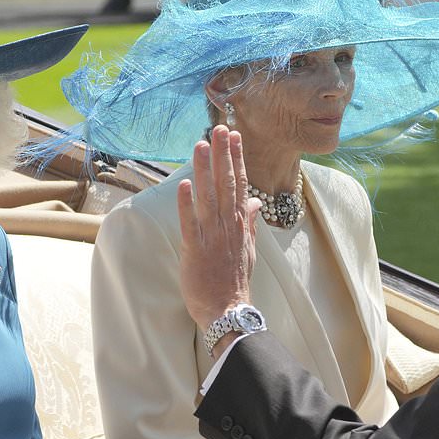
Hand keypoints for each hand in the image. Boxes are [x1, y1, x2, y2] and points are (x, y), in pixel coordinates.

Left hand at [177, 125, 261, 330]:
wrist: (228, 310)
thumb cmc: (234, 281)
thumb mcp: (247, 248)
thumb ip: (249, 222)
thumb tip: (254, 202)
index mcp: (238, 223)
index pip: (239, 183)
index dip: (236, 158)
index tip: (233, 135)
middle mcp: (227, 225)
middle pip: (226, 183)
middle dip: (222, 154)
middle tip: (219, 128)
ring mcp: (212, 236)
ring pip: (208, 197)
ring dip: (204, 170)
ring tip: (200, 145)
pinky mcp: (195, 250)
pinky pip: (190, 224)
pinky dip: (187, 205)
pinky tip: (184, 185)